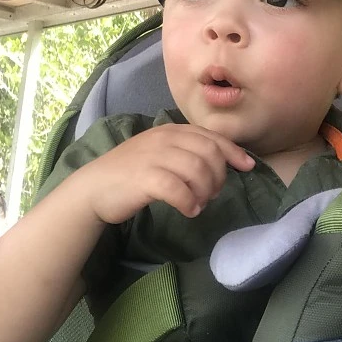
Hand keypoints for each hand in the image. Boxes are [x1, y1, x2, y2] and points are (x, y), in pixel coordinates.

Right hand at [79, 123, 254, 224]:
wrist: (93, 188)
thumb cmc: (130, 173)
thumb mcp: (159, 153)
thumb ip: (185, 152)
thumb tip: (221, 164)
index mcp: (170, 130)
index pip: (210, 137)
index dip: (233, 152)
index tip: (248, 166)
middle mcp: (164, 138)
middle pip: (209, 153)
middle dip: (219, 175)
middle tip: (213, 194)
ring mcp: (154, 157)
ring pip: (198, 170)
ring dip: (206, 191)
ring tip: (199, 203)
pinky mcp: (145, 178)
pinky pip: (179, 189)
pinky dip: (189, 201)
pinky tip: (189, 210)